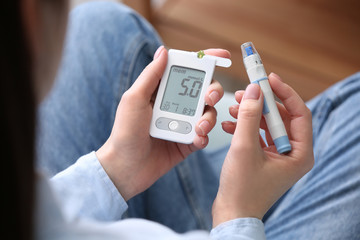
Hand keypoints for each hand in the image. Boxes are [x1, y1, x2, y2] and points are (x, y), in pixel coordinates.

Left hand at [96, 46, 230, 200]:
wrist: (126, 167)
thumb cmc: (125, 132)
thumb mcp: (134, 99)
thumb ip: (151, 75)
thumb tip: (164, 51)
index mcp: (162, 91)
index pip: (186, 71)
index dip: (204, 61)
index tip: (222, 55)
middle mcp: (175, 105)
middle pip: (204, 90)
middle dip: (213, 90)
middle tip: (209, 97)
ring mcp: (183, 124)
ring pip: (208, 113)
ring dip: (209, 117)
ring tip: (199, 127)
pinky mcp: (187, 142)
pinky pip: (204, 135)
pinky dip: (204, 136)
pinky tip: (197, 139)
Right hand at [212, 73, 313, 226]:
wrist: (232, 213)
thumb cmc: (242, 188)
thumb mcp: (244, 147)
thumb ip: (248, 116)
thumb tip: (254, 89)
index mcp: (299, 153)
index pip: (299, 113)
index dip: (285, 93)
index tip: (269, 78)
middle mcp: (293, 153)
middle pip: (282, 117)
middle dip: (262, 103)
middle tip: (245, 91)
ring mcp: (279, 155)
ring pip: (268, 124)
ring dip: (250, 114)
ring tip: (232, 108)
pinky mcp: (265, 157)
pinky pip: (258, 134)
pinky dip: (244, 127)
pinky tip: (228, 125)